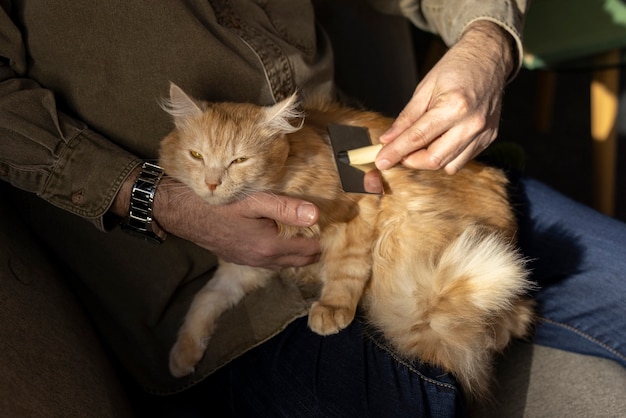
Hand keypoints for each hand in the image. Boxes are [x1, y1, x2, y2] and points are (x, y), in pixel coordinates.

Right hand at [153, 176, 320, 268]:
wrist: (185, 213)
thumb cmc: (219, 203)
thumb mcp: (254, 200)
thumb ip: (286, 207)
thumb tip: (316, 214)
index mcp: (269, 246)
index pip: (309, 250)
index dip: (324, 240)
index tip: (337, 227)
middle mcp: (262, 259)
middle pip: (300, 260)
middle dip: (316, 250)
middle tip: (329, 234)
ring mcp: (250, 261)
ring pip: (285, 262)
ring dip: (300, 253)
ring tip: (312, 238)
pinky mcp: (240, 258)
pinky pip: (270, 261)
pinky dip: (283, 254)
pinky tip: (283, 241)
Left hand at [375, 21, 515, 174]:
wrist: (488, 57)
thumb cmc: (456, 68)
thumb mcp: (425, 88)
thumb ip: (406, 118)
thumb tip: (387, 140)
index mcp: (454, 106)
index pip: (418, 138)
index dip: (396, 152)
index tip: (381, 161)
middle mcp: (472, 123)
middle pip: (434, 159)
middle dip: (411, 160)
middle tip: (399, 153)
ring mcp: (483, 133)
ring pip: (448, 165)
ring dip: (428, 160)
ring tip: (421, 143)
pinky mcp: (489, 138)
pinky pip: (462, 160)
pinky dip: (446, 156)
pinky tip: (440, 140)